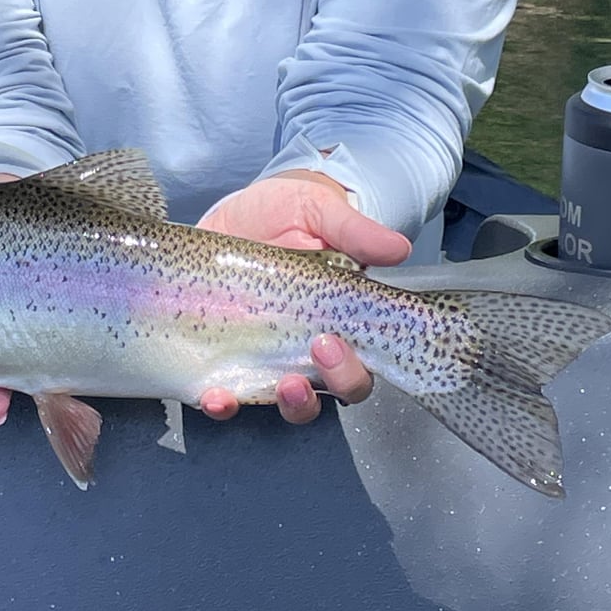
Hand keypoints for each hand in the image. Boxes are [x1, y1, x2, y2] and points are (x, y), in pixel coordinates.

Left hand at [196, 169, 411, 423]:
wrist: (241, 206)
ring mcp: (261, 354)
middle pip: (319, 396)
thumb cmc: (292, 211)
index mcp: (336, 324)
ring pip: (274, 402)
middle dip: (311, 394)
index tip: (330, 344)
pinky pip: (224, 393)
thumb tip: (398, 250)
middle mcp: (302, 349)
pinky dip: (219, 404)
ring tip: (252, 392)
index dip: (348, 373)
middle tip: (301, 364)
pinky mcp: (222, 352)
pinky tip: (211, 396)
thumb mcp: (322, 211)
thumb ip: (355, 231)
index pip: (356, 370)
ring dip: (269, 405)